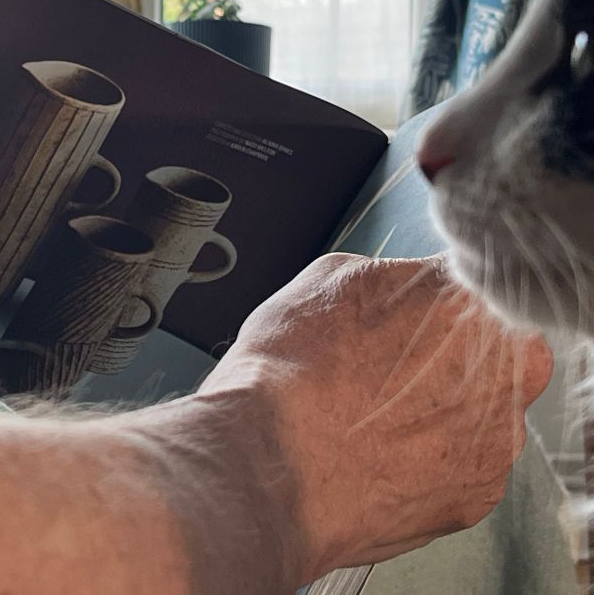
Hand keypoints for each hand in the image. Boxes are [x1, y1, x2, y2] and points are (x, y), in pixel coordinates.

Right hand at [198, 253, 552, 585]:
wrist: (269, 465)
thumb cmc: (291, 373)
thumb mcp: (329, 279)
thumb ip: (393, 276)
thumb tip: (404, 286)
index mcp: (471, 303)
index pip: (479, 288)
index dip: (437, 301)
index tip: (411, 315)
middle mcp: (503, 371)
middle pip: (493, 353)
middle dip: (451, 357)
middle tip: (388, 367)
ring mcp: (496, 440)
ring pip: (482, 414)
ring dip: (441, 412)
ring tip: (372, 417)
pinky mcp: (477, 496)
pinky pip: (464, 466)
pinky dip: (430, 461)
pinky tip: (379, 454)